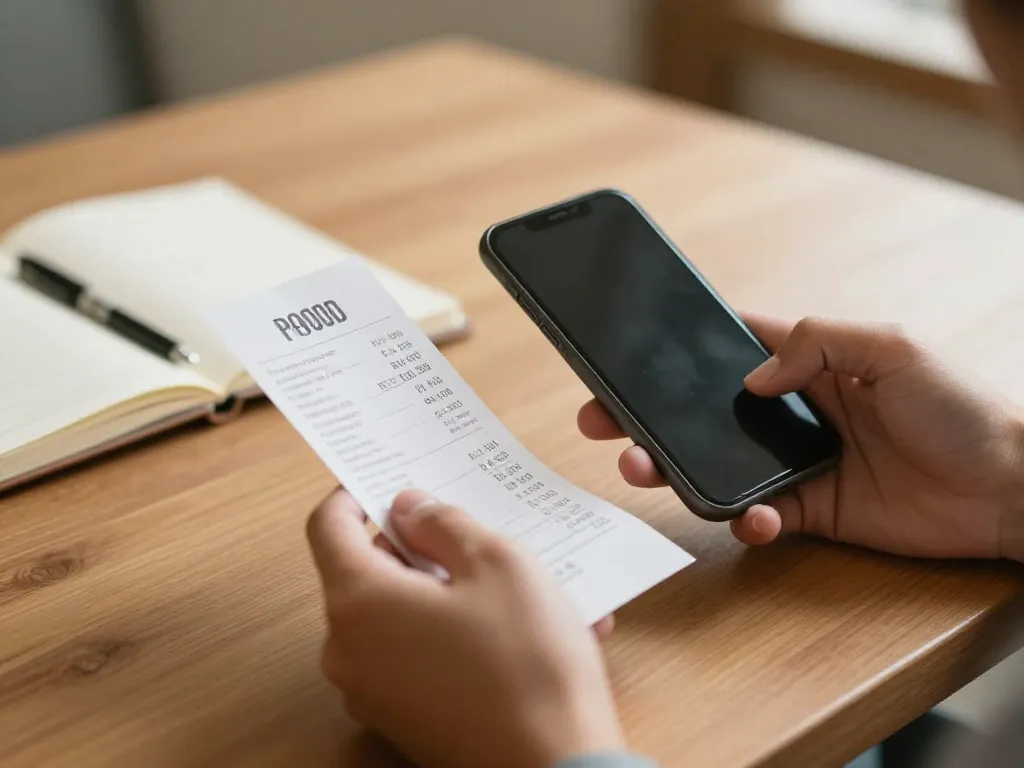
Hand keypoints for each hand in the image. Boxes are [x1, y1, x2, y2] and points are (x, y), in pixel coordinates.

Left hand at [306, 488, 623, 767]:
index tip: (387, 481)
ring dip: (447, 590)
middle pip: (367, 572)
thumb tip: (409, 509)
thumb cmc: (527, 662)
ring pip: (400, 615)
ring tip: (516, 584)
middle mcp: (350, 651)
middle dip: (417, 546)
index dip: (355, 494)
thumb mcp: (496, 563)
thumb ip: (443, 523)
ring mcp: (374, 693)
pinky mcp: (405, 720)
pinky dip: (456, 633)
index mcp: (359, 602)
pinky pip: (419, 656)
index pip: (328, 526)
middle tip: (470, 529)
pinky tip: (518, 630)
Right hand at [579, 315, 1023, 560]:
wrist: (1011, 489)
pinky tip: (752, 517)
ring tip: (643, 468)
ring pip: (715, 464)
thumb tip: (753, 377)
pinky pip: (757, 515)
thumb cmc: (963, 408)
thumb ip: (820, 342)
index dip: (675, 348)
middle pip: (701, 410)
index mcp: (808, 362)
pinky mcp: (810, 510)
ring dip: (673, 468)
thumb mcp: (895, 347)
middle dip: (647, 414)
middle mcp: (792, 411)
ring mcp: (797, 462)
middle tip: (603, 421)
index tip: (624, 354)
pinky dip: (744, 519)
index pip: (728, 346)